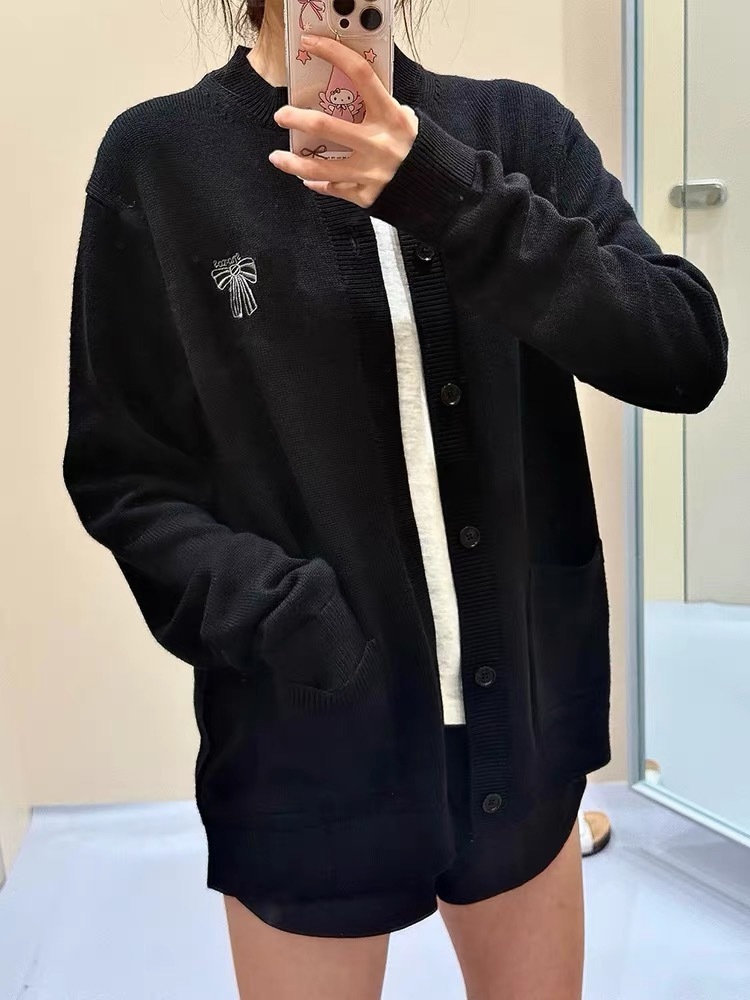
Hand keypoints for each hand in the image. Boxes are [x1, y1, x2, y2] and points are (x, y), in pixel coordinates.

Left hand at [269, 35, 418, 208]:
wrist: (438, 190)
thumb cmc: (419, 150)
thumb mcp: (406, 121)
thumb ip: (380, 108)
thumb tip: (348, 94)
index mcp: (391, 116)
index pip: (360, 74)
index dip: (333, 53)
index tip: (310, 44)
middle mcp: (378, 144)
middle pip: (326, 126)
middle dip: (296, 119)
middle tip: (281, 116)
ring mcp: (370, 173)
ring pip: (320, 169)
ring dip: (293, 163)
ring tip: (278, 157)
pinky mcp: (366, 196)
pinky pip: (334, 190)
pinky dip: (318, 184)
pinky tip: (307, 179)